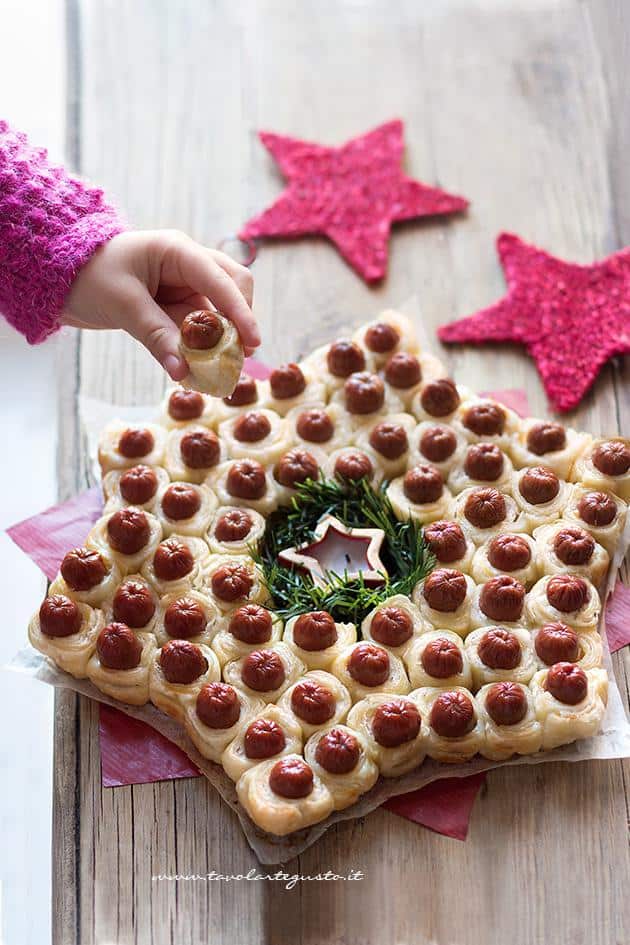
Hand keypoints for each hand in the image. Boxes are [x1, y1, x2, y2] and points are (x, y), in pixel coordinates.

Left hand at [62, 230, 258, 380]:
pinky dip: (206, 347)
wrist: (62, 280)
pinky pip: (202, 328)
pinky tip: (203, 369)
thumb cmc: (90, 277)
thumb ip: (156, 336)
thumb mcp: (123, 306)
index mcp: (177, 251)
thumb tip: (183, 372)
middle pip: (235, 288)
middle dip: (241, 321)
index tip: (254, 343)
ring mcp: (186, 286)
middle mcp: (189, 265)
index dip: (241, 311)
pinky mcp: (179, 307)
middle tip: (242, 356)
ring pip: (222, 311)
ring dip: (225, 339)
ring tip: (223, 370)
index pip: (222, 279)